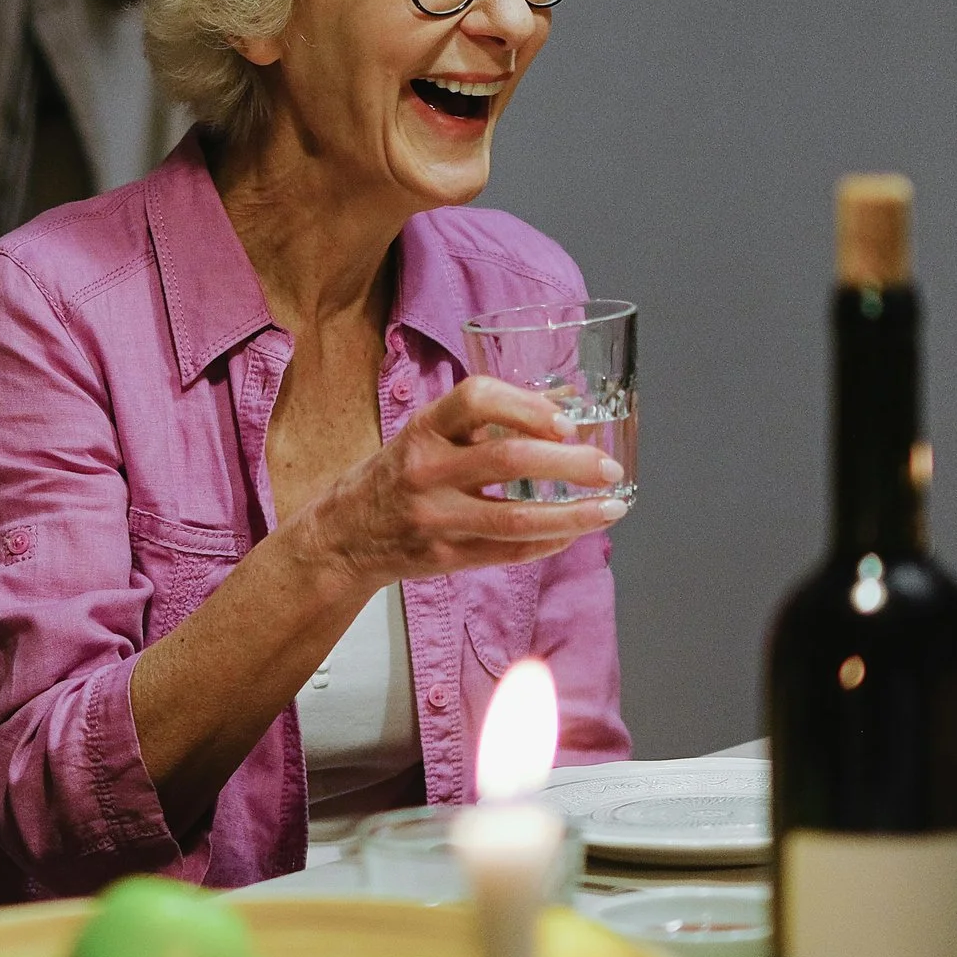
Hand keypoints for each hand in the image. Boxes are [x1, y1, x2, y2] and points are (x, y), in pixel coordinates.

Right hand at [296, 376, 624, 587]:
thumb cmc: (397, 475)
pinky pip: (509, 552)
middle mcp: (427, 471)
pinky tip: (573, 532)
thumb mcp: (429, 434)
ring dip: (574, 514)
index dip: (528, 406)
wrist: (343, 535)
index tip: (566, 421)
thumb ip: (489, 418)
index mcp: (424, 429)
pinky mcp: (446, 557)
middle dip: (570, 464)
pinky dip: (549, 541)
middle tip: (608, 467)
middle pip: (509, 460)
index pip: (476, 398)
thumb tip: (567, 401)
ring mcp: (436, 518)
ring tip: (612, 507)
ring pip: (517, 518)